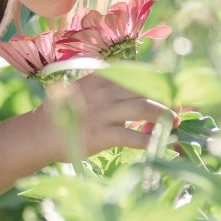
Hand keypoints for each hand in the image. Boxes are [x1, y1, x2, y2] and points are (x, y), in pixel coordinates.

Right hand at [34, 74, 178, 161]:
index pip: (138, 73)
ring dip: (165, 116)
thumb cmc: (65, 114)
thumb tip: (139, 95)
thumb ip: (109, 89)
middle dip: (167, 99)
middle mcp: (105, 90)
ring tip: (176, 124)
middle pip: (146, 89)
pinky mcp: (102, 134)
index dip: (159, 81)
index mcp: (102, 77)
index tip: (173, 88)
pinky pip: (134, 137)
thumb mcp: (86, 91)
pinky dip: (154, 142)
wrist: (40, 133)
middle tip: (180, 110)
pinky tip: (166, 146)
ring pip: (145, 108)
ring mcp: (104, 112)